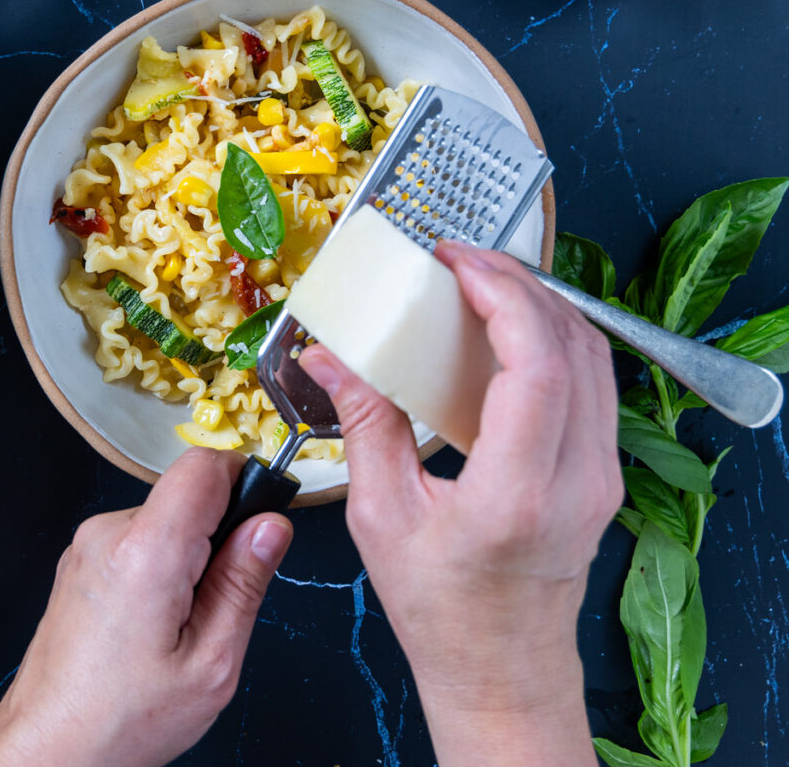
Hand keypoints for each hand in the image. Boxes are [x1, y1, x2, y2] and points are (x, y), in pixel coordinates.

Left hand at [0, 449, 291, 766]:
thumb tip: (272, 525)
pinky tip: (151, 622)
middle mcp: (110, 533)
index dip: (242, 482)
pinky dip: (160, 565)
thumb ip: (245, 582)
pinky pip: (139, 538)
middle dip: (217, 534)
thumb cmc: (121, 720)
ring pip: (166, 518)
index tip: (257, 524)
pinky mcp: (81, 559)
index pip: (205, 467)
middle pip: (187, 494)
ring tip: (178, 624)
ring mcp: (89, 544)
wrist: (47, 749)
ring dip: (187, 555)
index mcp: (147, 551)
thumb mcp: (211, 663)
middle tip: (216, 602)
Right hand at [299, 241, 621, 765]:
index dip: (502, 296)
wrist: (502, 671)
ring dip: (541, 302)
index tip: (457, 262)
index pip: (538, 365)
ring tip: (482, 281)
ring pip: (595, 355)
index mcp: (516, 494)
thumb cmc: (441, 611)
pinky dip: (555, 334)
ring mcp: (601, 475)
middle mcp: (577, 480)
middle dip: (518, 282)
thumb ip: (362, 425)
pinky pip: (594, 379)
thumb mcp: (381, 517)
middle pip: (575, 344)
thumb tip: (328, 359)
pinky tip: (511, 325)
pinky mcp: (602, 471)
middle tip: (459, 259)